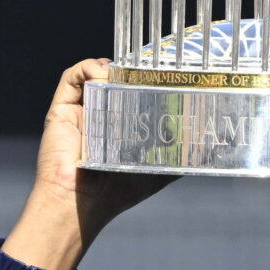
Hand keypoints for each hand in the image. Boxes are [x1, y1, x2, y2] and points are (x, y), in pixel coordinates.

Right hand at [3, 60, 173, 269]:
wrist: (82, 202)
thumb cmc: (116, 193)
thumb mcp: (156, 172)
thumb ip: (178, 158)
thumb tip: (208, 150)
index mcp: (116, 126)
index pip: (129, 93)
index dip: (141, 80)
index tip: (160, 74)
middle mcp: (96, 114)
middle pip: (112, 80)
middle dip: (128, 70)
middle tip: (147, 68)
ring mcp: (79, 110)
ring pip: (93, 73)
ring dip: (110, 67)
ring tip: (126, 73)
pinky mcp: (62, 108)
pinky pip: (72, 76)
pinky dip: (89, 68)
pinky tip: (105, 74)